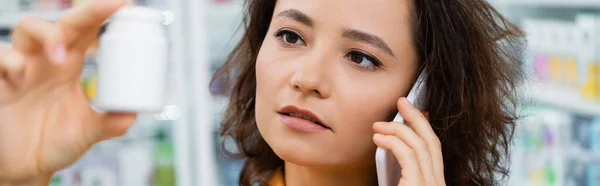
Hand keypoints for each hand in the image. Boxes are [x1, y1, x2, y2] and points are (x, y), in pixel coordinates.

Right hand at [0, 0, 135, 182]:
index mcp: (70, 66)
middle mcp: (45, 60)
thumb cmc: (54, 142)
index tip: (124, 4)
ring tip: (60, 59)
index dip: (102, 14)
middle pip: (62, 23)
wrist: (25, 167)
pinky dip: (9, 61)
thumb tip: (132, 114)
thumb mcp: (88, 132)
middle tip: (105, 11)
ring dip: (47, 36)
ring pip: (27, 28)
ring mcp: (21, 67)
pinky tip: (20, 79)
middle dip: (83, 14)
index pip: (86, 31)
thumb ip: (111, 123)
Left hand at [372, 98, 445, 185]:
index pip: (434, 150)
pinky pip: (407, 155)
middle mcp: (438, 183)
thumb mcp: (404, 184)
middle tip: (402, 102)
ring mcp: (430, 184)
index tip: (414, 113)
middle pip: (432, 142)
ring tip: (379, 125)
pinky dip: (392, 141)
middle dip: (416, 118)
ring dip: (398, 129)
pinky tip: (378, 138)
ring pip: (420, 145)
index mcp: (435, 183)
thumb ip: (405, 171)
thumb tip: (395, 148)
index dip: (425, 127)